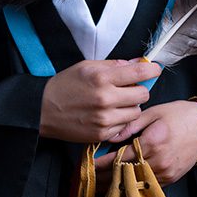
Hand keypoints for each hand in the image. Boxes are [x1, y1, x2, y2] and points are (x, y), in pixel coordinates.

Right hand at [39, 58, 160, 142]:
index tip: (154, 69)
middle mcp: (106, 98)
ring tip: (116, 103)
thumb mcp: (87, 66)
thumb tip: (138, 62)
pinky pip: (124, 126)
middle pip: (143, 94)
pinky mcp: (102, 134)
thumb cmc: (65, 85)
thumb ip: (115, 65)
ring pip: (136, 112)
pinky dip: (121, 120)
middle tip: (128, 88)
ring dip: (131, 107)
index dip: (152, 69)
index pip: (140, 72)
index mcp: (102, 77)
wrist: (42, 109)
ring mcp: (105, 119)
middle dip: (139, 90)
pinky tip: (108, 115)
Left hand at [95, 99, 196, 189]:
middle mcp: (158, 161)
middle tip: (88, 176)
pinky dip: (132, 186)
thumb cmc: (179, 115)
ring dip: (116, 185)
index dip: (101, 163)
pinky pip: (147, 186)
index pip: (120, 158)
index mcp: (152, 142)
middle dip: (104, 178)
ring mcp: (165, 173)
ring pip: (135, 185)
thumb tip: (110, 136)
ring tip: (99, 184)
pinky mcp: (170, 179)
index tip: (88, 163)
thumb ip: (131, 124)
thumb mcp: (153, 113)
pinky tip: (120, 186)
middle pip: (124, 176)